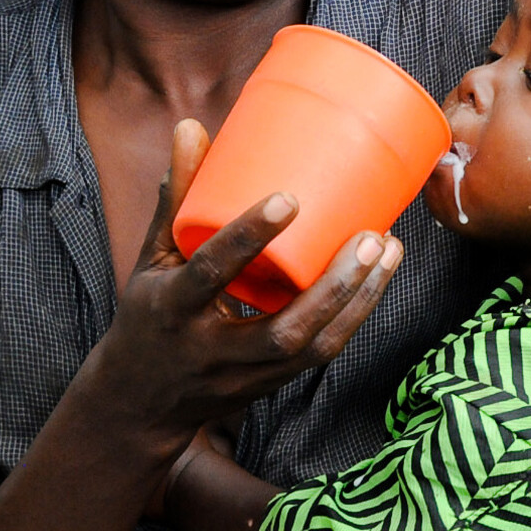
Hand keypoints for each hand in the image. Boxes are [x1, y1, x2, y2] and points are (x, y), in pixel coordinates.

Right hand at [80, 119, 402, 452]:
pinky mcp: (272, 383)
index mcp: (172, 310)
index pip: (210, 274)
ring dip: (358, 300)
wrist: (141, 403)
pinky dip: (355, 315)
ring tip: (388, 249)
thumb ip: (177, 197)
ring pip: (312, 349)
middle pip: (281, 330)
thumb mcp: (153, 258)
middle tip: (370, 235)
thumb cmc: (151, 314)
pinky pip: (321, 354)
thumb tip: (191, 126)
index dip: (248, 237)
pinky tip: (378, 275)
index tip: (290, 198)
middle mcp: (210, 350)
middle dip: (332, 286)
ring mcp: (246, 375)